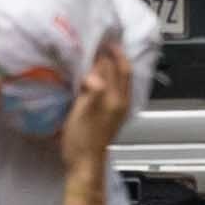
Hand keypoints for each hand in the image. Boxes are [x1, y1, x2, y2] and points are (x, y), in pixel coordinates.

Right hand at [60, 41, 137, 174]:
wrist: (85, 166)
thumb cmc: (81, 140)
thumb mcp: (83, 111)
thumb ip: (92, 88)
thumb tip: (95, 69)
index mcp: (114, 99)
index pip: (113, 68)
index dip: (106, 53)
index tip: (98, 39)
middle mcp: (121, 102)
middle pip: (123, 72)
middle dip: (115, 55)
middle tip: (104, 42)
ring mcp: (118, 109)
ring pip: (122, 80)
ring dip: (115, 65)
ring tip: (104, 54)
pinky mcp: (113, 116)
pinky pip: (117, 89)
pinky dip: (112, 77)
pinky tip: (102, 77)